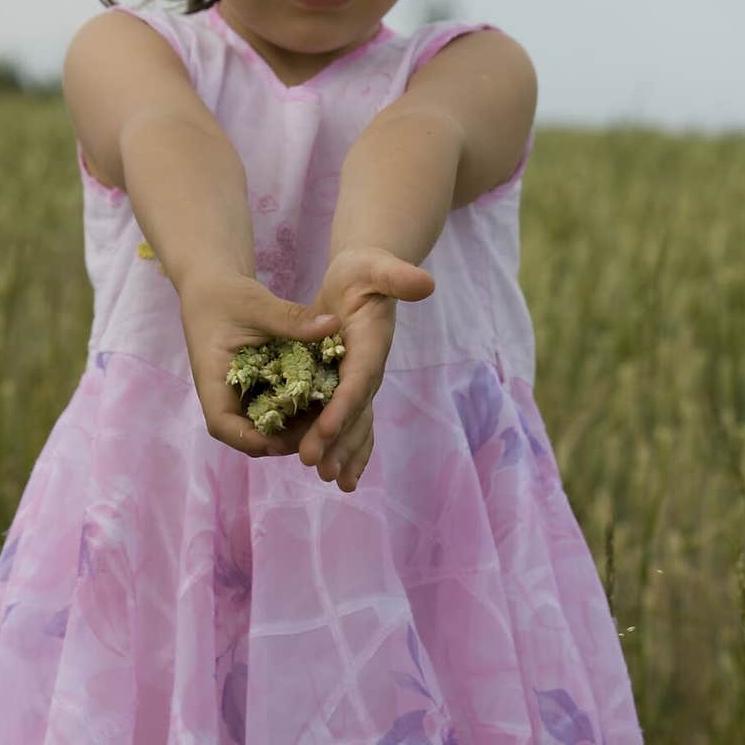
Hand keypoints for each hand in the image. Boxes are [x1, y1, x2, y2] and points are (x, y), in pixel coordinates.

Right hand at [178, 268, 339, 459]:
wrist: (214, 287)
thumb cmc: (226, 296)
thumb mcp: (257, 305)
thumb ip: (292, 319)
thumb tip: (333, 324)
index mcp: (212, 380)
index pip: (222, 424)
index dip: (250, 439)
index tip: (283, 439)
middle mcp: (225, 395)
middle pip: (249, 433)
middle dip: (284, 439)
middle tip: (322, 431)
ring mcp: (241, 394)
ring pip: (265, 424)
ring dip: (294, 427)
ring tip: (330, 418)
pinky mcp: (257, 388)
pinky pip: (275, 406)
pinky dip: (296, 408)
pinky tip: (325, 400)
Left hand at [298, 247, 435, 490]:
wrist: (367, 276)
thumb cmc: (367, 269)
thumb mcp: (376, 265)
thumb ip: (398, 276)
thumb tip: (427, 283)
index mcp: (372, 344)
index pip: (360, 379)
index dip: (345, 405)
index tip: (326, 429)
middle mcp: (369, 368)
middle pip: (356, 411)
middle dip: (338, 440)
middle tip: (317, 466)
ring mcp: (360, 379)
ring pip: (354, 423)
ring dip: (342, 451)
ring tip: (329, 479)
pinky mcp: (347, 383)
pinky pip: (348, 421)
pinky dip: (342, 446)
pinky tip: (334, 472)